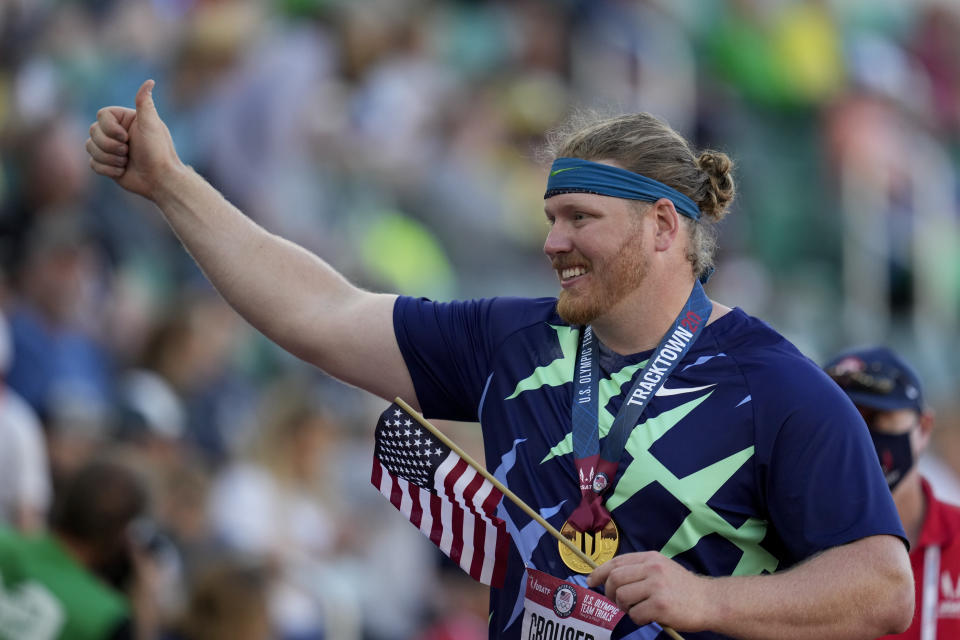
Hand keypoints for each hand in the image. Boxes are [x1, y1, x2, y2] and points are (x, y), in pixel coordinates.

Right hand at [86, 79, 182, 200]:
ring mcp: (110, 148)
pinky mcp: (106, 164)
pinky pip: (92, 163)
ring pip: (90, 147)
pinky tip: (123, 171)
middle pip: (92, 131)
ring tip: (127, 162)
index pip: (101, 115)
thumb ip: (145, 103)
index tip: (126, 137)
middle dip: (110, 146)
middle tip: (129, 152)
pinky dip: (108, 169)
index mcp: (124, 120)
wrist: (160, 179)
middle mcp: (116, 132)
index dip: (109, 128)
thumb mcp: (152, 124)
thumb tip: (150, 81)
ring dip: (110, 158)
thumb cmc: (158, 151)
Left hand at [587, 551, 713, 631]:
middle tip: (618, 602)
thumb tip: (610, 577)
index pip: (616, 562)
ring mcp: (657, 586)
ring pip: (622, 597)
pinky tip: (648, 616)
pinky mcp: (660, 605)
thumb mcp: (662, 568)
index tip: (591, 581)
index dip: (600, 572)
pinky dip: (637, 618)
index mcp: (650, 558)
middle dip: (610, 593)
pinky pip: (635, 614)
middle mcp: (652, 569)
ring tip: (636, 609)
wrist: (710, 601)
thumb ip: (639, 569)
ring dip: (624, 607)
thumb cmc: (683, 588)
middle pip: (615, 579)